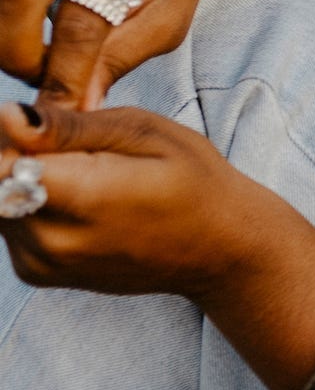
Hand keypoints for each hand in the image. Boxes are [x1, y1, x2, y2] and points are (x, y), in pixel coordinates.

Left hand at [0, 102, 314, 389]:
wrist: (218, 249)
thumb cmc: (193, 180)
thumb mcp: (145, 132)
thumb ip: (71, 125)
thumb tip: (8, 116)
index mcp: (83, 198)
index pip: (0, 162)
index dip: (13, 135)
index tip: (48, 124)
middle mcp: (51, 241)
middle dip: (18, 151)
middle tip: (76, 144)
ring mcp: (40, 263)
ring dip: (23, 176)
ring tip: (84, 170)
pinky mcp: (36, 273)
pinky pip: (8, 222)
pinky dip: (29, 200)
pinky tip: (77, 196)